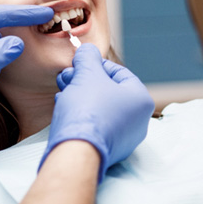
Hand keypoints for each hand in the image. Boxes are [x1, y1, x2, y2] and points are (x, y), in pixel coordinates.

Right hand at [39, 43, 154, 181]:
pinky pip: (96, 124)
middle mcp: (138, 120)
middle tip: (66, 75)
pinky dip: (81, 113)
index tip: (79, 63)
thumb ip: (88, 57)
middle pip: (108, 90)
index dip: (96, 64)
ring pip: (100, 107)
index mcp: (141, 100)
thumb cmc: (87, 110)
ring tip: (61, 89)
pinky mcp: (108, 149)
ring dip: (80, 94)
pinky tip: (64, 106)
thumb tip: (87, 50)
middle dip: (84, 79)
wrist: (76, 153)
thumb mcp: (87, 74)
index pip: (119, 72)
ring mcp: (124, 138)